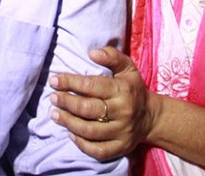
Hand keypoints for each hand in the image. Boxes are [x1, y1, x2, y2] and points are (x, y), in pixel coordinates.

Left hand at [49, 46, 154, 160]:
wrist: (151, 117)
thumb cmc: (133, 88)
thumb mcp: (127, 68)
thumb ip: (111, 56)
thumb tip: (92, 53)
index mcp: (123, 90)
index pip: (91, 86)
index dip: (70, 82)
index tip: (54, 80)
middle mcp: (123, 112)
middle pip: (88, 109)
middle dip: (66, 102)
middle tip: (53, 98)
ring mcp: (122, 132)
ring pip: (90, 131)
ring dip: (69, 123)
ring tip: (55, 114)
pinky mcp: (121, 148)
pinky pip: (98, 150)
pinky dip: (81, 144)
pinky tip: (71, 134)